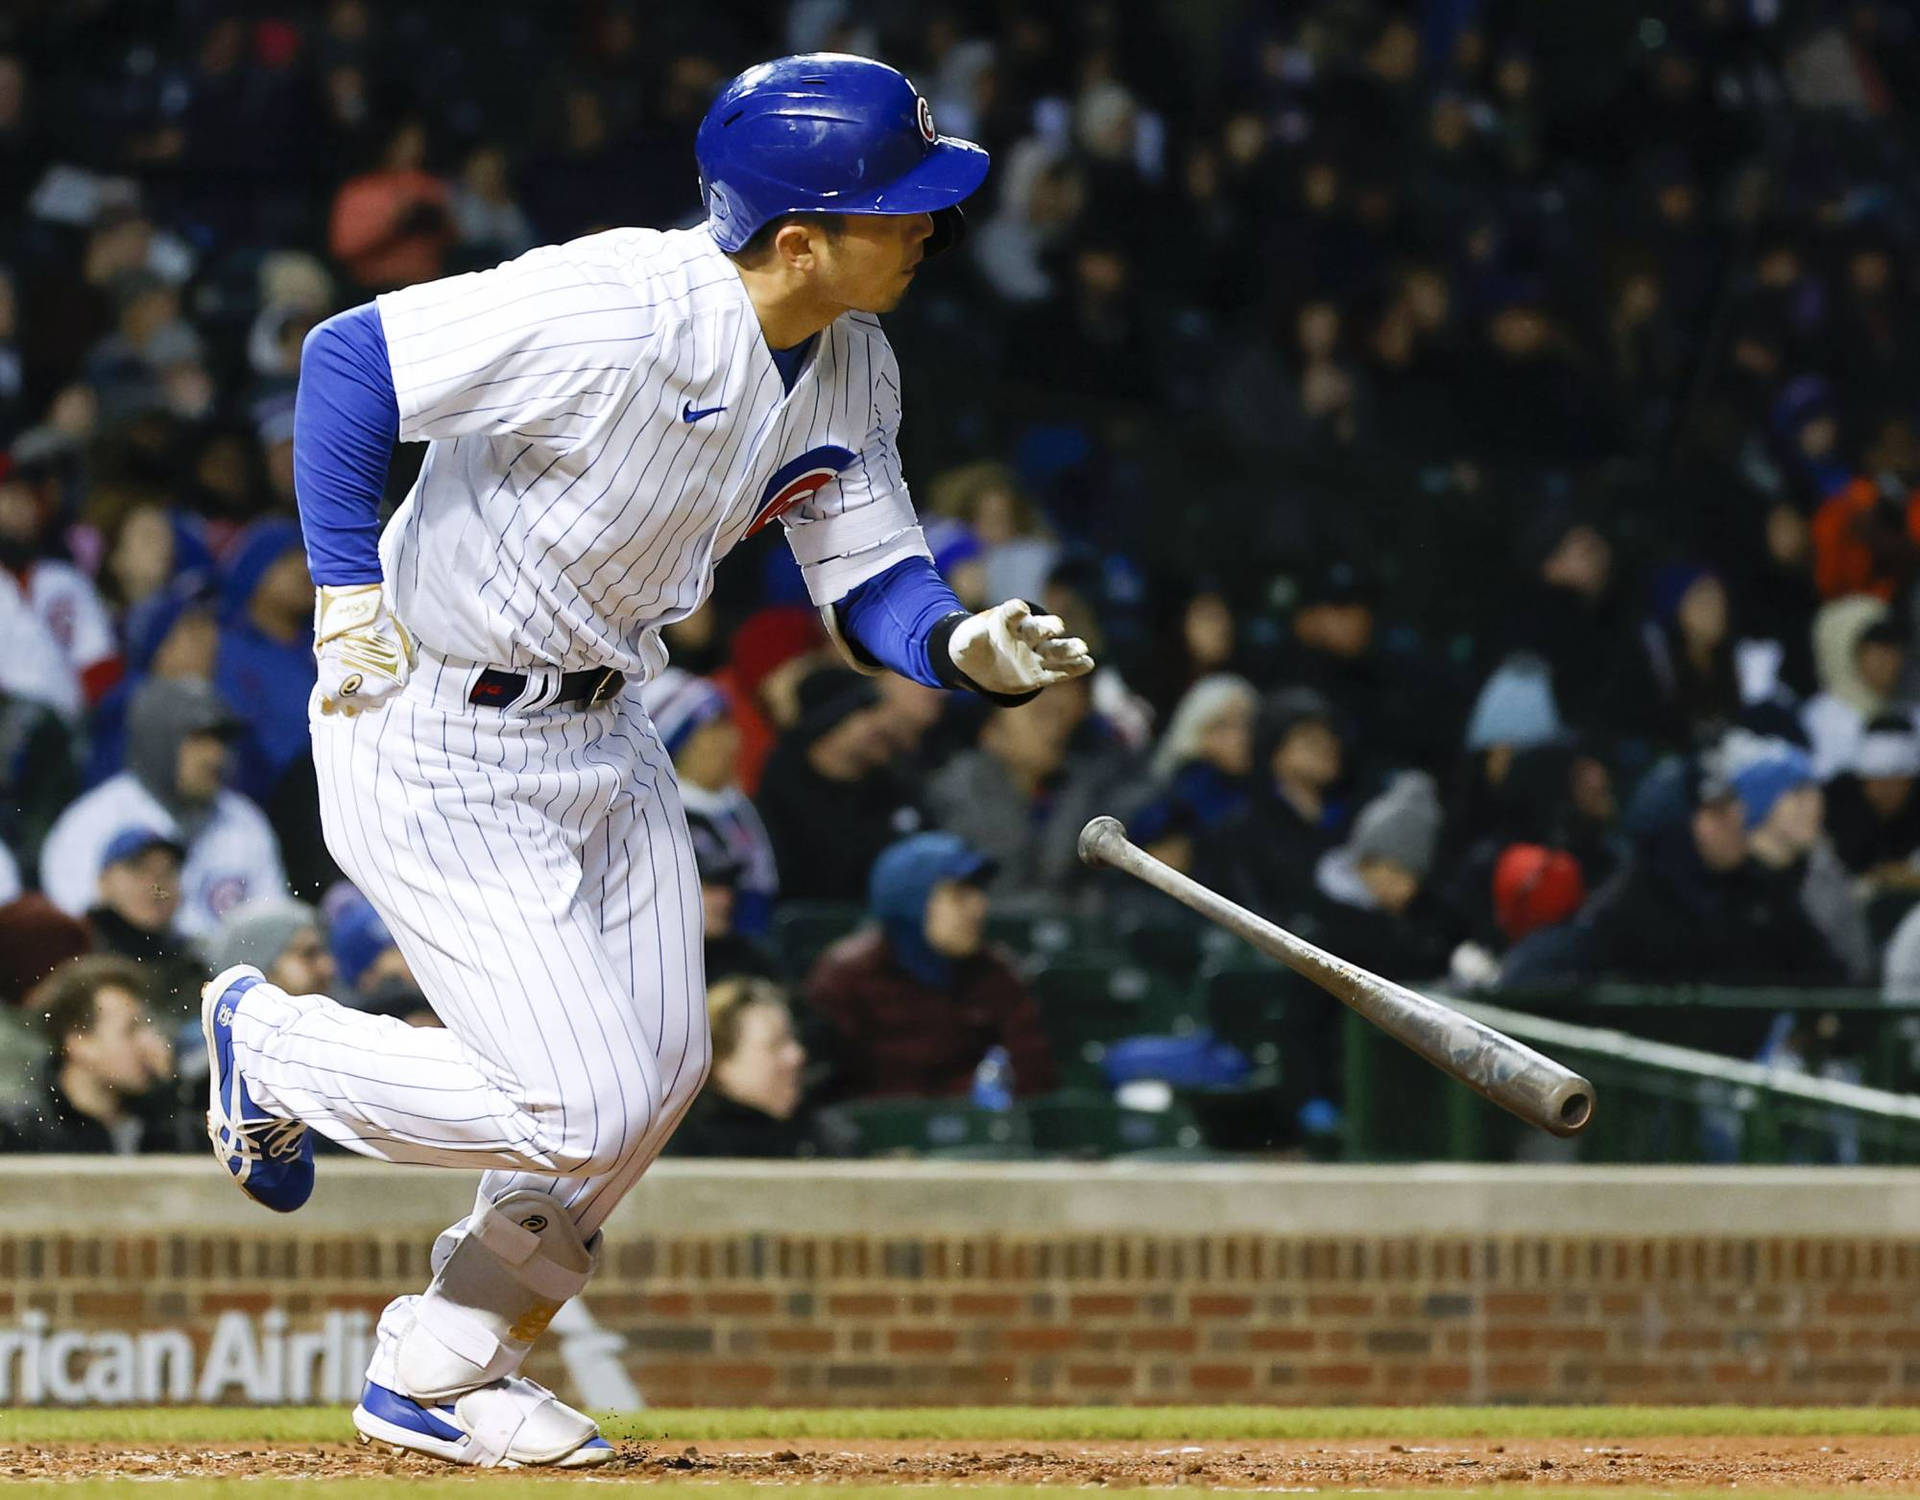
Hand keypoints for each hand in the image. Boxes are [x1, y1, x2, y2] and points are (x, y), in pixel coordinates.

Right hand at [315, 584, 414, 716]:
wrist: (355, 615)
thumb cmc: (380, 624)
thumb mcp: (404, 644)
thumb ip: (406, 662)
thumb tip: (405, 668)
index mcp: (398, 683)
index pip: (386, 696)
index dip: (376, 687)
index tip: (367, 679)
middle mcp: (379, 693)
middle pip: (371, 705)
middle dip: (363, 694)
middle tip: (353, 678)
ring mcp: (356, 694)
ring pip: (352, 710)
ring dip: (347, 700)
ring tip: (340, 683)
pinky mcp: (334, 690)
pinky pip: (329, 709)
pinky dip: (328, 705)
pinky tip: (327, 697)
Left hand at [947, 599, 1093, 695]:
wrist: (981, 667)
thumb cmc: (973, 648)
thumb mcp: (965, 643)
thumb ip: (971, 637)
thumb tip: (974, 632)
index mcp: (1006, 622)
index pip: (1011, 612)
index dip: (1015, 609)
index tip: (1020, 607)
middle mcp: (1026, 635)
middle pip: (1040, 628)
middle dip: (1048, 627)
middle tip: (1055, 627)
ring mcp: (1035, 654)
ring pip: (1055, 650)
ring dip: (1068, 648)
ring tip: (1082, 648)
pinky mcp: (1040, 674)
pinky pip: (1059, 671)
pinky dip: (1073, 668)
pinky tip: (1087, 663)